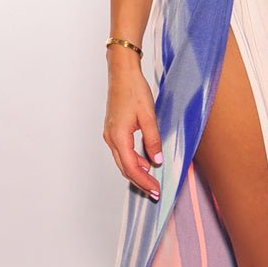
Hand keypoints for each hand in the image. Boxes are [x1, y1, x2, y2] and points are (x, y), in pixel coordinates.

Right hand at [103, 54, 163, 200]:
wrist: (122, 74)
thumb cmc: (134, 91)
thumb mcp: (148, 116)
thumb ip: (153, 139)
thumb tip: (157, 160)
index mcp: (119, 137)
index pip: (131, 168)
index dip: (144, 181)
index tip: (156, 190)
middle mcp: (111, 138)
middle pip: (125, 168)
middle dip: (140, 182)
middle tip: (155, 192)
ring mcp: (110, 134)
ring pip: (123, 161)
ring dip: (137, 172)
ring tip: (152, 180)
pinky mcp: (113, 130)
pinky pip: (123, 152)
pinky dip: (134, 161)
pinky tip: (146, 162)